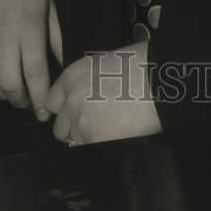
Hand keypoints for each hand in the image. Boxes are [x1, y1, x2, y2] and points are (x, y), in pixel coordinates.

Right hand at [0, 0, 62, 118]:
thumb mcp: (50, 2)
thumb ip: (55, 35)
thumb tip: (63, 63)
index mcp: (28, 27)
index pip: (35, 73)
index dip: (40, 97)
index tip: (44, 110)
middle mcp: (2, 35)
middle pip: (9, 83)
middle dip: (20, 100)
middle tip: (27, 102)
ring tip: (9, 94)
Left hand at [46, 41, 161, 144]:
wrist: (157, 81)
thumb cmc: (142, 65)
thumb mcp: (107, 62)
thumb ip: (91, 80)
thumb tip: (94, 91)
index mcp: (73, 75)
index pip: (53, 100)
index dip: (65, 107)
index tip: (75, 111)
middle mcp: (70, 99)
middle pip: (59, 124)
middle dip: (73, 126)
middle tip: (93, 124)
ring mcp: (79, 121)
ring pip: (72, 139)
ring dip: (84, 138)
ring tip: (105, 133)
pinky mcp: (92, 139)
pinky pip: (87, 148)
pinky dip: (97, 146)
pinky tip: (113, 138)